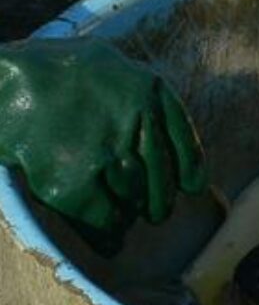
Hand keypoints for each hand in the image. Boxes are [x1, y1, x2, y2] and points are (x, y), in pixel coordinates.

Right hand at [0, 40, 205, 244]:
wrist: (2, 81)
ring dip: (131, 215)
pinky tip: (108, 241)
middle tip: (156, 215)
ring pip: (135, 197)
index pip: (182, 141)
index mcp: (149, 90)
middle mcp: (137, 118)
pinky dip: (106, 234)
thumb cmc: (50, 70)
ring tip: (124, 222)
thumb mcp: (108, 63)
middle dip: (159, 202)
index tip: (193, 189)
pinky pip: (103, 218)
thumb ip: (140, 93)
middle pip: (161, 176)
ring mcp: (105, 151)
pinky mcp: (73, 182)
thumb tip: (164, 139)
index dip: (189, 170)